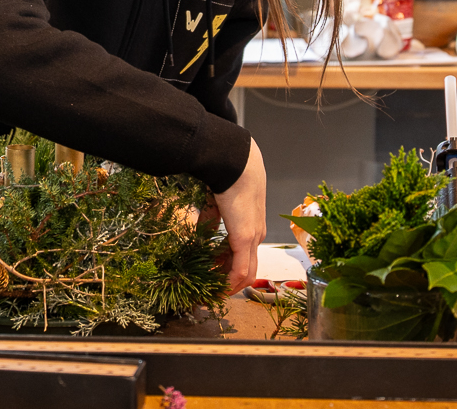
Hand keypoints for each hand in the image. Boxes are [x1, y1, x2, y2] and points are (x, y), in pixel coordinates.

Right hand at [212, 138, 265, 294]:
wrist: (235, 162)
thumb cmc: (227, 175)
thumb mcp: (217, 202)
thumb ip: (210, 219)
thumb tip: (199, 233)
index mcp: (251, 224)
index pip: (244, 255)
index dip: (229, 267)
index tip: (214, 275)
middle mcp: (256, 234)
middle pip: (247, 268)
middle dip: (230, 282)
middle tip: (213, 292)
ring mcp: (253, 238)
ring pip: (246, 273)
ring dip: (230, 285)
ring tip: (213, 293)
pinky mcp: (245, 239)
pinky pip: (240, 270)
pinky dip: (230, 283)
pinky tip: (218, 290)